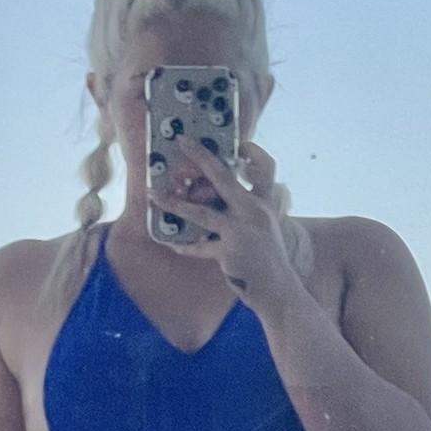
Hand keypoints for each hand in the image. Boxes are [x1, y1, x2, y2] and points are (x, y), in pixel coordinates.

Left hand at [152, 139, 297, 298]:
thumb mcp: (265, 228)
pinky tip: (175, 246)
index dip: (253, 153)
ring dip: (173, 204)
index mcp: (265, 203)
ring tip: (152, 195)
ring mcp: (241, 230)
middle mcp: (254, 211)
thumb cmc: (267, 258)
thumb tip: (215, 200)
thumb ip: (246, 210)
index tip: (239, 146)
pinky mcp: (230, 250)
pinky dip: (187, 247)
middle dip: (201, 155)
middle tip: (182, 140)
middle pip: (223, 176)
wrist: (277, 289)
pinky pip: (200, 246)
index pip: (266, 168)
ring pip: (200, 212)